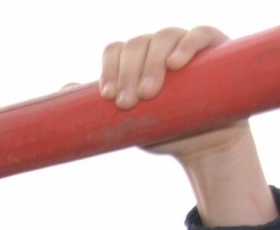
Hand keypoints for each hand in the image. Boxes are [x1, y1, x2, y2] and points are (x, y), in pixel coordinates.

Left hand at [100, 27, 246, 159]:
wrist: (205, 144)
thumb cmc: (164, 129)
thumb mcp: (128, 122)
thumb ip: (100, 109)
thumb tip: (64, 90)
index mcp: (136, 60)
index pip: (115, 51)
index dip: (109, 69)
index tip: (107, 97)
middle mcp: (159, 47)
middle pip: (137, 44)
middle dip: (128, 74)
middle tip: (128, 103)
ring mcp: (186, 43)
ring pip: (163, 37)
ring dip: (152, 63)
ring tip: (148, 92)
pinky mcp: (216, 47)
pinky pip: (199, 34)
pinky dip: (186, 44)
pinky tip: (176, 63)